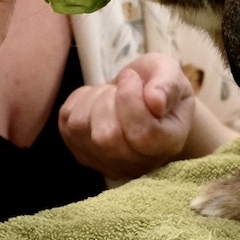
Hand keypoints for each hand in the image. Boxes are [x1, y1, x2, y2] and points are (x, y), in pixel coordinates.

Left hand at [58, 53, 195, 178]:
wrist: (143, 103)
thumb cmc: (160, 88)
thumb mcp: (172, 74)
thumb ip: (168, 85)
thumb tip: (155, 101)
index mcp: (166, 146)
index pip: (143, 134)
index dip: (131, 99)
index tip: (132, 77)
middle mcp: (136, 164)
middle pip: (106, 136)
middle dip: (109, 97)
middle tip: (122, 84)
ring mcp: (105, 163)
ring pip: (81, 126)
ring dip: (94, 97)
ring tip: (112, 94)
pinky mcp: (81, 153)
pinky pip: (67, 120)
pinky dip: (80, 100)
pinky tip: (99, 101)